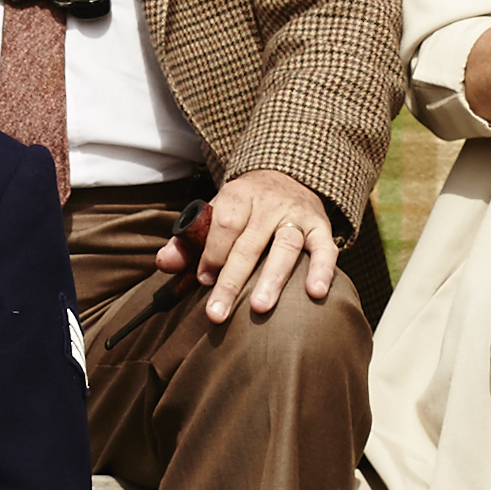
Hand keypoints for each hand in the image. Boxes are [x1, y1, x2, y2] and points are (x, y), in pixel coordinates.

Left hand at [155, 166, 337, 321]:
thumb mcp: (216, 212)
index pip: (225, 224)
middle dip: (232, 280)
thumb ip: (188, 240)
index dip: (212, 253)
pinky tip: (315, 293)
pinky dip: (323, 270)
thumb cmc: (245, 207)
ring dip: (273, 278)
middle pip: (250, 243)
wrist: (287, 176)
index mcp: (239, 195)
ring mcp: (298, 215)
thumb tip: (164, 264)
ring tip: (260, 308)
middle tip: (217, 313)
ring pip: (286, 246)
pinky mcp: (321, 226)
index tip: (204, 279)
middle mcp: (270, 203)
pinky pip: (326, 248)